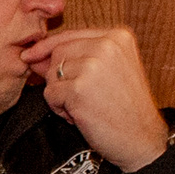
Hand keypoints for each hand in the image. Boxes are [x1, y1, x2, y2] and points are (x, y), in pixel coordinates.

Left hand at [22, 26, 174, 172]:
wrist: (141, 138)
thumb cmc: (127, 109)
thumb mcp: (111, 71)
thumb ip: (77, 57)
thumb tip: (34, 54)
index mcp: (118, 37)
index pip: (71, 35)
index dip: (48, 47)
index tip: (32, 55)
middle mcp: (106, 46)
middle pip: (58, 52)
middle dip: (58, 76)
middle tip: (77, 97)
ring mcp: (92, 66)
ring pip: (52, 73)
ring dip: (60, 94)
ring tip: (84, 106)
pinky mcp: (79, 89)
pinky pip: (50, 94)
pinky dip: (59, 108)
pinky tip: (79, 116)